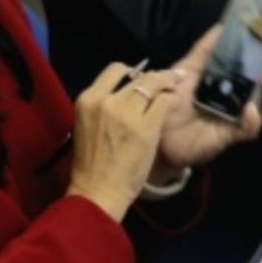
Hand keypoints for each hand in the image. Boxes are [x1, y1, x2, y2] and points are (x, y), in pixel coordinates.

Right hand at [66, 64, 180, 221]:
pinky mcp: (147, 126)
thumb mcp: (88, 125)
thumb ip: (104, 106)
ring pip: (154, 84)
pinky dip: (172, 100)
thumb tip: (126, 90)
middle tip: (166, 79)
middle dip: (154, 76)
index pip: (114, 70)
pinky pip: (165, 102)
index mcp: (88, 99)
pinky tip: (174, 104)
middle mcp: (106, 101)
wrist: (96, 192)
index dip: (132, 73)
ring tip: (174, 87)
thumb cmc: (90, 164)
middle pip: (138, 76)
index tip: (142, 78)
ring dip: (167, 83)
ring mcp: (127, 112)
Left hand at [153, 26, 261, 179]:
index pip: (261, 66)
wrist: (152, 131)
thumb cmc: (170, 99)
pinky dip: (253, 120)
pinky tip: (250, 109)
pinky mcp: (229, 136)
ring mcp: (237, 118)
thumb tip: (222, 26)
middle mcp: (240, 98)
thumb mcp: (185, 69)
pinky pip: (249, 130)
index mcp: (232, 80)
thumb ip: (204, 50)